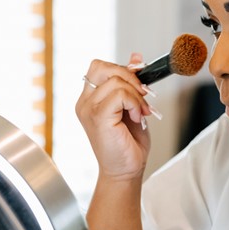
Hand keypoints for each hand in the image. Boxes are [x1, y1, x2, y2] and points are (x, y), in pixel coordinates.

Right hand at [76, 52, 154, 180]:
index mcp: (89, 99)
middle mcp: (85, 103)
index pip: (99, 67)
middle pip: (103, 67)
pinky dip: (134, 102)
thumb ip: (130, 83)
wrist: (126, 171)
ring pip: (116, 80)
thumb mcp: (132, 106)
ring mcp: (88, 110)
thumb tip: (135, 58)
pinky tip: (136, 116)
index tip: (139, 84)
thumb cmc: (128, 143)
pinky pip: (120, 94)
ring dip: (136, 95)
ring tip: (140, 112)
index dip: (122, 70)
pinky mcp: (98, 117)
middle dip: (130, 77)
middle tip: (143, 96)